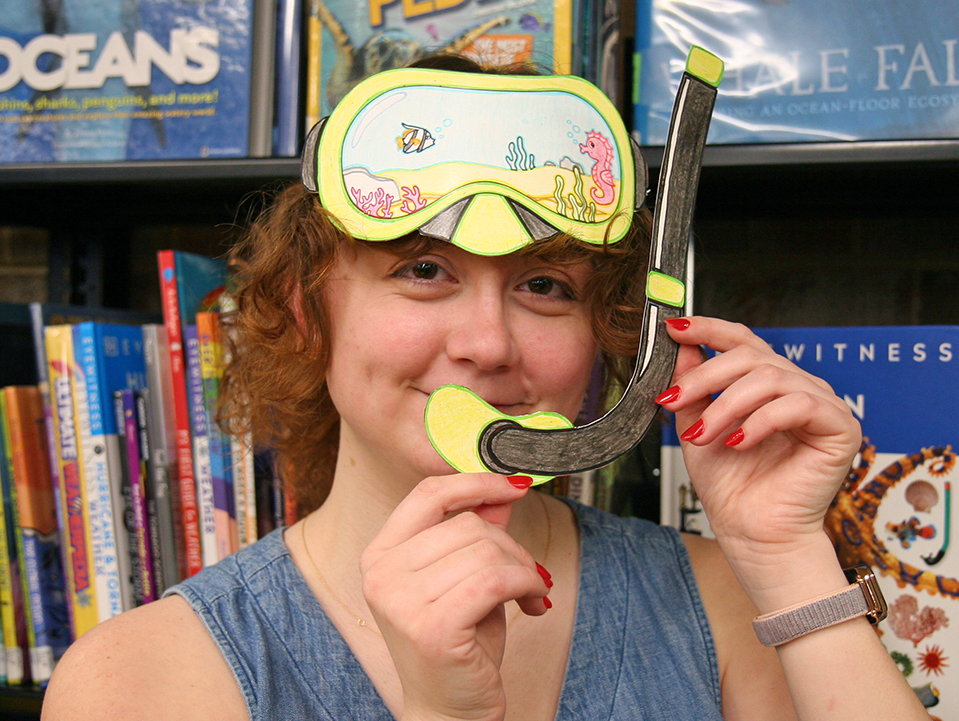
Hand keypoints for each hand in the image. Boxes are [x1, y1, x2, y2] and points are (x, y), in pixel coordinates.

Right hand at [360, 473, 550, 720]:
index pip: (429, 494)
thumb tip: (502, 492)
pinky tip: (533, 603)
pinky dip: (527, 585)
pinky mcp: (432, 628)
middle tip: (529, 573)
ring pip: (487, 551)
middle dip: (512, 545)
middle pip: (468, 524)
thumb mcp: (463, 577)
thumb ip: (476, 533)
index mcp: (380, 555)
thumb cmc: (455, 645)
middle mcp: (382, 574)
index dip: (476, 482)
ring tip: (530, 592)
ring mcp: (402, 602)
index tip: (514, 487)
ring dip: (524, 569)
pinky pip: (496, 580)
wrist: (448, 710)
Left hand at [656, 317, 860, 581]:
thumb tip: (680, 345)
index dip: (709, 329)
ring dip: (726, 406)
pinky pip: (798, 405)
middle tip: (674, 401)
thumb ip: (691, 387)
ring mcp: (821, 404)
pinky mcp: (840, 427)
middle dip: (705, 377)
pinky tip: (738, 442)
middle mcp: (797, 387)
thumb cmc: (731, 486)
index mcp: (766, 384)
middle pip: (751, 356)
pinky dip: (760, 421)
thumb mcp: (697, 426)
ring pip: (770, 378)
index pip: (743, 341)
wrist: (753, 534)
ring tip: (703, 436)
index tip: (674, 328)